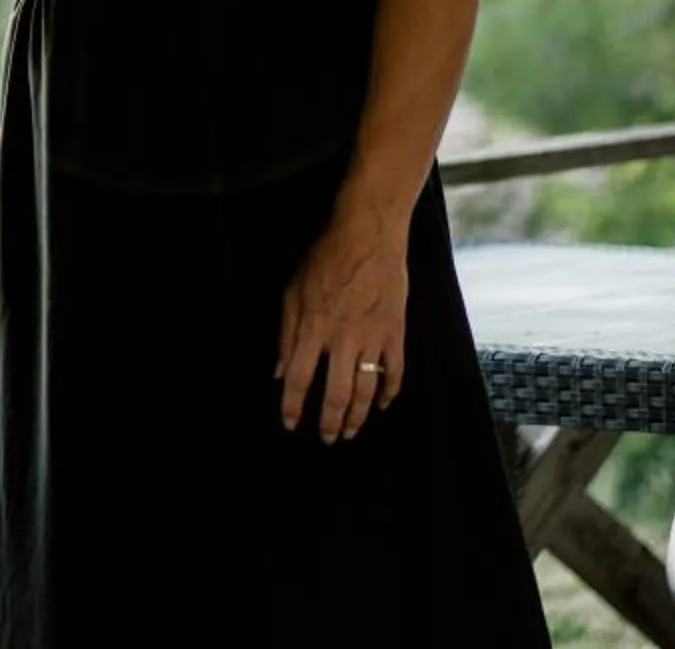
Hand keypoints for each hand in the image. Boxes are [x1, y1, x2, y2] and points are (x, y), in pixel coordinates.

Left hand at [276, 206, 408, 442]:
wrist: (369, 236)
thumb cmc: (325, 259)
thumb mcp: (292, 291)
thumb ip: (286, 334)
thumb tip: (278, 371)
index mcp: (312, 329)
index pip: (300, 379)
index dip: (293, 406)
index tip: (290, 424)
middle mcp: (342, 340)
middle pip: (337, 394)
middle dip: (330, 422)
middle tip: (328, 438)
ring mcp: (372, 338)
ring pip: (367, 390)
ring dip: (359, 415)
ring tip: (352, 431)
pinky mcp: (395, 332)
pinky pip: (395, 371)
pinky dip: (390, 392)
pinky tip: (383, 404)